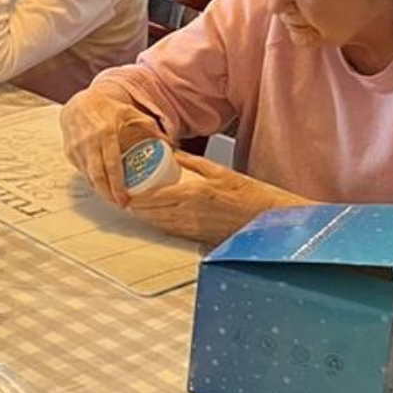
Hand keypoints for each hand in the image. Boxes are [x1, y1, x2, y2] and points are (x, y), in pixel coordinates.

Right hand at [60, 90, 166, 207]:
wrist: (79, 103)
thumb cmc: (106, 109)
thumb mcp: (129, 113)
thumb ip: (149, 126)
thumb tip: (171, 142)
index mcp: (106, 133)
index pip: (112, 165)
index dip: (118, 185)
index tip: (125, 199)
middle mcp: (89, 142)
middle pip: (98, 176)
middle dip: (108, 194)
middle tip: (120, 204)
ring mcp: (77, 148)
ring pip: (88, 176)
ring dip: (100, 189)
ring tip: (113, 197)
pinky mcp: (69, 152)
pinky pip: (82, 171)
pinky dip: (92, 180)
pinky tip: (102, 185)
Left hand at [128, 153, 309, 243]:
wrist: (268, 219)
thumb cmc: (248, 193)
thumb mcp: (219, 170)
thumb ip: (192, 162)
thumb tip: (171, 153)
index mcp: (192, 193)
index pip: (153, 197)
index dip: (135, 196)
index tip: (124, 191)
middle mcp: (189, 214)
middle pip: (151, 213)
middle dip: (136, 207)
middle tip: (124, 198)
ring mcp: (193, 229)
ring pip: (159, 224)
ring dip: (146, 218)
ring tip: (136, 208)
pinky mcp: (199, 239)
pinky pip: (172, 232)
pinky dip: (160, 225)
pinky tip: (156, 219)